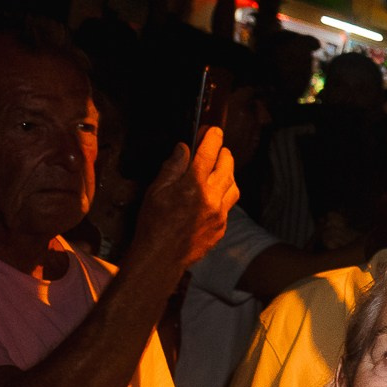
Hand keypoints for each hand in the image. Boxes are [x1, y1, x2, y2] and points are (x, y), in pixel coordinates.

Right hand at [128, 129, 239, 271]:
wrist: (162, 256)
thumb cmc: (153, 223)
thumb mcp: (156, 191)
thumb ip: (172, 167)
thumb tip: (184, 148)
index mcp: (193, 186)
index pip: (208, 153)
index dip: (212, 138)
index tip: (214, 130)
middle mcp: (211, 198)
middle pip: (227, 167)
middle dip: (224, 154)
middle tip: (218, 148)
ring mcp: (220, 214)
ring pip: (233, 186)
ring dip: (228, 174)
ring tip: (219, 169)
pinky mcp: (222, 227)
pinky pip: (229, 205)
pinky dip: (224, 195)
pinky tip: (214, 194)